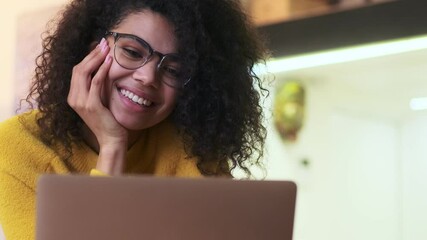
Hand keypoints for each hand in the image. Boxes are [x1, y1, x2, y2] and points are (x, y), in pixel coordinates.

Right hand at [67, 38, 126, 174]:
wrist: (111, 140)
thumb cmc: (109, 120)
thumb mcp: (101, 100)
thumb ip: (99, 86)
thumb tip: (104, 67)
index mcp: (74, 97)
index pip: (77, 71)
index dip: (87, 57)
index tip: (98, 46)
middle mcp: (74, 98)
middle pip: (78, 69)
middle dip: (91, 54)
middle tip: (103, 43)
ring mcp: (80, 102)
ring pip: (84, 73)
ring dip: (96, 58)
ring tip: (107, 48)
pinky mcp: (91, 105)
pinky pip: (96, 83)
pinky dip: (102, 70)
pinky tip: (110, 62)